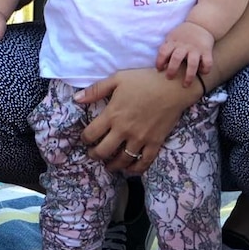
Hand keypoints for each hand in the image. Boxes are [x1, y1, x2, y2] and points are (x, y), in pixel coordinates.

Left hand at [73, 67, 200, 172]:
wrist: (173, 87)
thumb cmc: (144, 80)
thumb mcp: (117, 79)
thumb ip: (95, 90)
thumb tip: (76, 99)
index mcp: (112, 114)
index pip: (91, 134)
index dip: (84, 139)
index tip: (85, 139)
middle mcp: (124, 130)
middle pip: (103, 151)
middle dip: (94, 155)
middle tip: (93, 155)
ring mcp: (140, 139)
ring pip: (122, 161)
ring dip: (112, 165)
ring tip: (108, 165)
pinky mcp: (155, 143)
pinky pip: (143, 162)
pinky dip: (135, 170)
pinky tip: (129, 170)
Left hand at [156, 20, 213, 84]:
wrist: (200, 24)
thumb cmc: (182, 34)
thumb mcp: (172, 37)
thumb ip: (166, 48)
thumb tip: (159, 65)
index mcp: (173, 42)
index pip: (163, 51)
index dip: (159, 61)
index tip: (159, 69)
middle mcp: (184, 45)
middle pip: (176, 58)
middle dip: (172, 70)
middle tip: (169, 77)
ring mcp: (196, 48)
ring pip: (192, 63)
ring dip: (189, 76)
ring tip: (185, 84)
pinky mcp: (207, 51)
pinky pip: (207, 63)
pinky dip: (205, 69)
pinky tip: (202, 72)